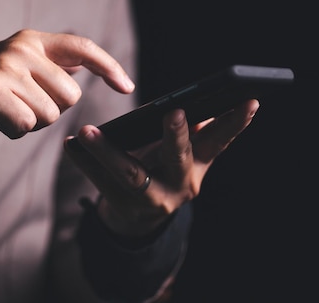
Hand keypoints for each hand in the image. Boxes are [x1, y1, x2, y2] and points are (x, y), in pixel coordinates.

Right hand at [0, 29, 134, 136]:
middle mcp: (21, 48)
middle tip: (25, 102)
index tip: (127, 87)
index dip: (108, 66)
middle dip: (53, 109)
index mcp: (35, 40)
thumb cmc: (0, 84)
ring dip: (33, 122)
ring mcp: (5, 68)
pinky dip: (15, 130)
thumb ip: (58, 65)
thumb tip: (96, 66)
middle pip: (70, 96)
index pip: (82, 48)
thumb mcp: (29, 66)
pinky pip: (25, 125)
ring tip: (10, 108)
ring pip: (49, 115)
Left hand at [64, 99, 259, 236]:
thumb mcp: (184, 156)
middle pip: (178, 158)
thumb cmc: (164, 170)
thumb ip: (195, 133)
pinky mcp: (124, 206)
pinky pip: (101, 181)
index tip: (248, 100)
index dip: (235, 123)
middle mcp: (180, 186)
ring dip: (107, 151)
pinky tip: (70, 146)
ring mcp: (152, 199)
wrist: (140, 218)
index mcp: (198, 167)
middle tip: (173, 112)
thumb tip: (206, 105)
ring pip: (130, 175)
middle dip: (177, 135)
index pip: (220, 141)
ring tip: (86, 131)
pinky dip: (84, 161)